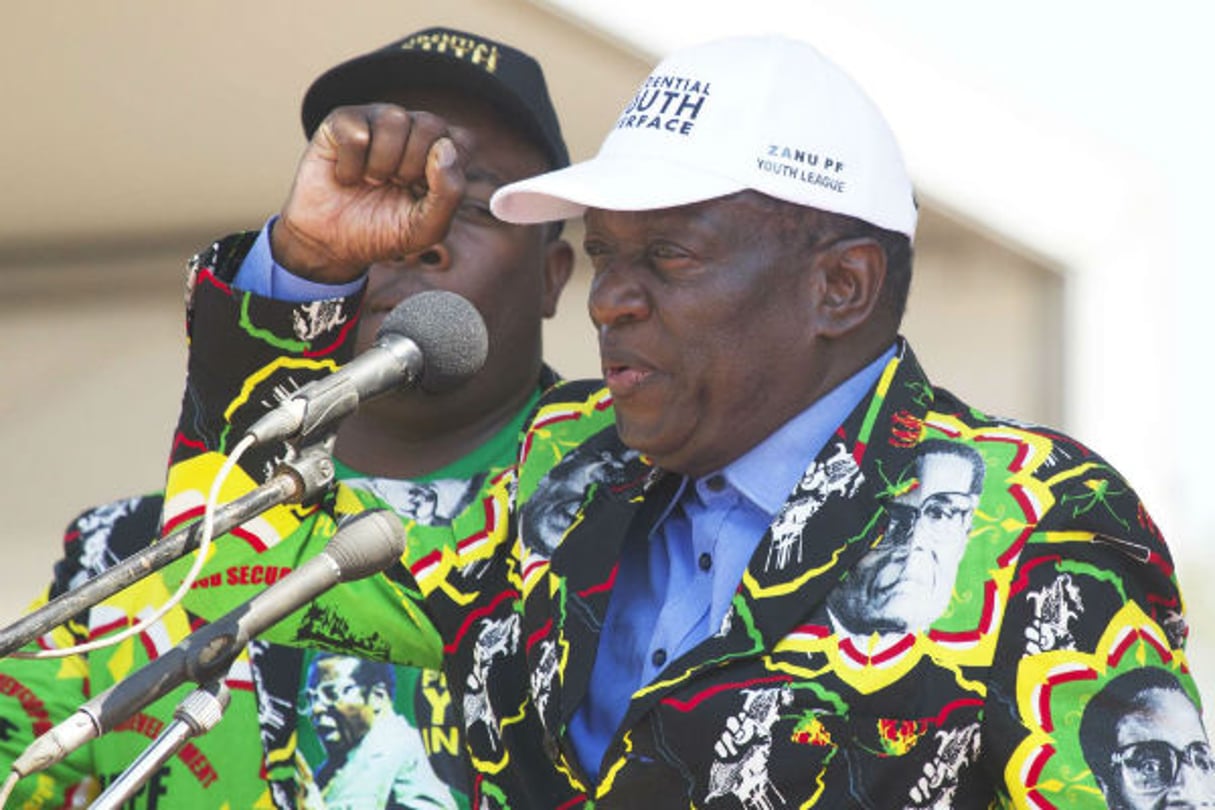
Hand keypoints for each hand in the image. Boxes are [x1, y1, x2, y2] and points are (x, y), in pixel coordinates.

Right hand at [271, 103, 467, 283]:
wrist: (332, 243)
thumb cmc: (383, 231)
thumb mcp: (427, 228)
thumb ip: (449, 194)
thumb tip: (444, 147)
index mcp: (439, 152)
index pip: (462, 141)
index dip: (445, 171)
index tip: (424, 194)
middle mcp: (412, 130)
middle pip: (431, 124)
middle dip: (411, 167)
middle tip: (394, 186)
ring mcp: (377, 121)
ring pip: (395, 120)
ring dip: (381, 166)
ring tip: (371, 182)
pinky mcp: (343, 121)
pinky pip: (358, 133)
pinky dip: (351, 167)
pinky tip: (347, 177)